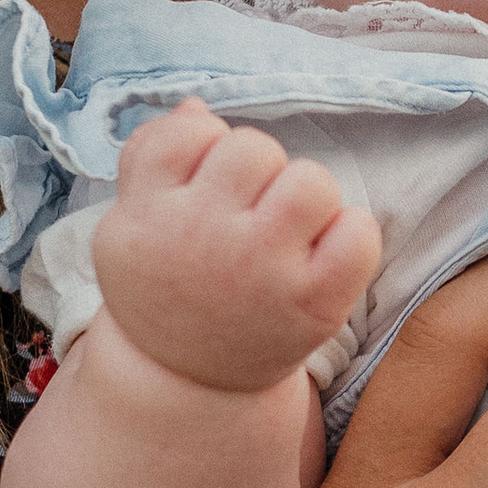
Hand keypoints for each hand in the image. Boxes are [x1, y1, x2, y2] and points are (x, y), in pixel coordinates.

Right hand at [94, 96, 382, 394]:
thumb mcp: (130, 225)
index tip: (200, 188)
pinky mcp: (313, 304)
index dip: (203, 148)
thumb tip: (198, 106)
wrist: (187, 381)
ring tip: (286, 232)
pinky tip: (323, 256)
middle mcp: (199, 238)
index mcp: (146, 214)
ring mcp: (260, 270)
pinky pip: (358, 229)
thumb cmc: (166, 285)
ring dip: (306, 196)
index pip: (187, 132)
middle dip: (257, 172)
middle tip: (246, 214)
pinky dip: (351, 234)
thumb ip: (152, 156)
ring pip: (309, 179)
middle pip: (252, 146)